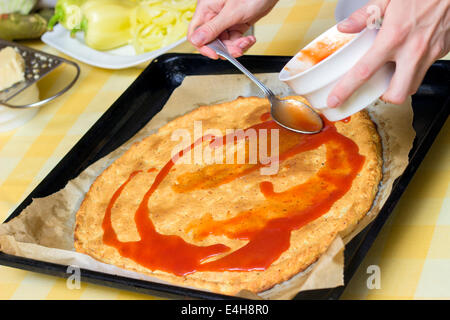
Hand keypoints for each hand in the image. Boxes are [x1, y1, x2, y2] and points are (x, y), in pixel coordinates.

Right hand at [188, 0, 277, 58]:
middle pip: (212, 41)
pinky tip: (249, 39)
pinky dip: (242, 43)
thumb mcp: (232, 12)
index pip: (195, 34)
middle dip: (226, 48)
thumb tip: (196, 40)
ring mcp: (225, 20)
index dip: (204, 47)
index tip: (215, 54)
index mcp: (206, 9)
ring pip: (224, 43)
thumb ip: (213, 28)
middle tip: (237, 49)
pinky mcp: (235, 24)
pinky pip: (234, 40)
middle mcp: (213, 15)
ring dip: (236, 47)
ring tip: (246, 42)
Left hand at [327, 0, 449, 106]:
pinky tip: (409, 55)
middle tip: (376, 87)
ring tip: (392, 71)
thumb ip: (364, 15)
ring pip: (413, 87)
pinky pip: (425, 70)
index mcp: (394, 37)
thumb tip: (344, 27)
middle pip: (396, 94)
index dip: (346, 90)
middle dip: (384, 97)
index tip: (335, 100)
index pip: (364, 72)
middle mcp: (412, 50)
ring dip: (400, 85)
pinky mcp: (442, 51)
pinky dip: (414, 69)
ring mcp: (430, 53)